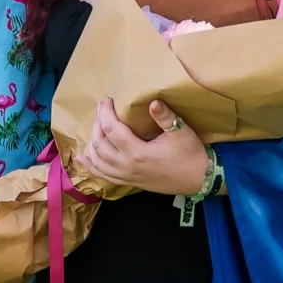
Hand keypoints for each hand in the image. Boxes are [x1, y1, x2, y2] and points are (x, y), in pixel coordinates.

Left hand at [83, 97, 212, 197]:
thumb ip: (165, 117)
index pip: (111, 129)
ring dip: (93, 142)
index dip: (105, 113)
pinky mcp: (129, 182)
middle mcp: (127, 166)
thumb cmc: (190, 154)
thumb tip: (153, 102)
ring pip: (98, 160)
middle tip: (102, 109)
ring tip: (96, 126)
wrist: (198, 178)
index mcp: (137, 153)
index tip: (106, 100)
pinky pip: (103, 175)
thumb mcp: (181, 132)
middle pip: (100, 143)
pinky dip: (91, 166)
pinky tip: (83, 158)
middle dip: (97, 124)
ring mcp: (126, 176)